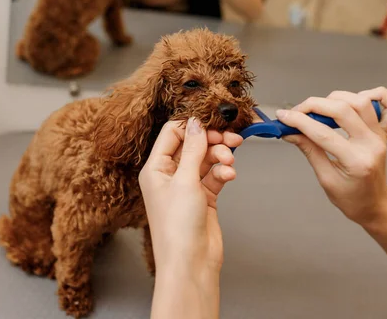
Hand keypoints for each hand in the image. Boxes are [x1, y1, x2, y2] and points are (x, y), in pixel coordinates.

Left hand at [139, 118, 241, 272]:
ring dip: (220, 157)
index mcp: (155, 168)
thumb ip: (193, 149)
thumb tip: (196, 123)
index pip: (172, 134)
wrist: (191, 262)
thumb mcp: (184, 180)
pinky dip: (223, 172)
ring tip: (229, 162)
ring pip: (206, 159)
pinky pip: (214, 175)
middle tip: (230, 140)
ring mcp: (187, 186)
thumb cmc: (178, 227)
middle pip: (192, 145)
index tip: (212, 123)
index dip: (192, 127)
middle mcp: (169, 175)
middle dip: (212, 141)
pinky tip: (229, 175)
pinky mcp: (203, 197)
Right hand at [276, 87, 386, 225]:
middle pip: (343, 110)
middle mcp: (371, 144)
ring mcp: (380, 136)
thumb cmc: (351, 198)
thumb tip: (290, 131)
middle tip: (296, 111)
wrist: (375, 205)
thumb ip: (309, 150)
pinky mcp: (385, 132)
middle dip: (314, 105)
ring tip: (319, 108)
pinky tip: (357, 98)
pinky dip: (376, 94)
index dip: (299, 121)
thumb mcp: (325, 179)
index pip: (323, 133)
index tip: (282, 116)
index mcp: (356, 161)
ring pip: (361, 102)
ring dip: (336, 98)